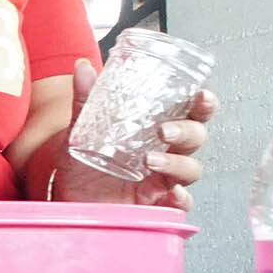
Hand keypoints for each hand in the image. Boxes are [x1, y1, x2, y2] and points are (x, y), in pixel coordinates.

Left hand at [50, 58, 215, 209]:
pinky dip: (180, 201)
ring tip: (151, 160)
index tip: (202, 95)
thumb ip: (84, 101)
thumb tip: (82, 68)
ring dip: (176, 163)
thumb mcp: (80, 132)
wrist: (68, 199)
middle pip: (195, 138)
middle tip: (164, 129)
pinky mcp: (154, 204)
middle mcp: (165, 152)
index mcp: (156, 130)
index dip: (203, 105)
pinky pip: (180, 204)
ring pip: (190, 169)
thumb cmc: (83, 165)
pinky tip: (170, 196)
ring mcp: (162, 179)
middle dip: (188, 131)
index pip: (189, 113)